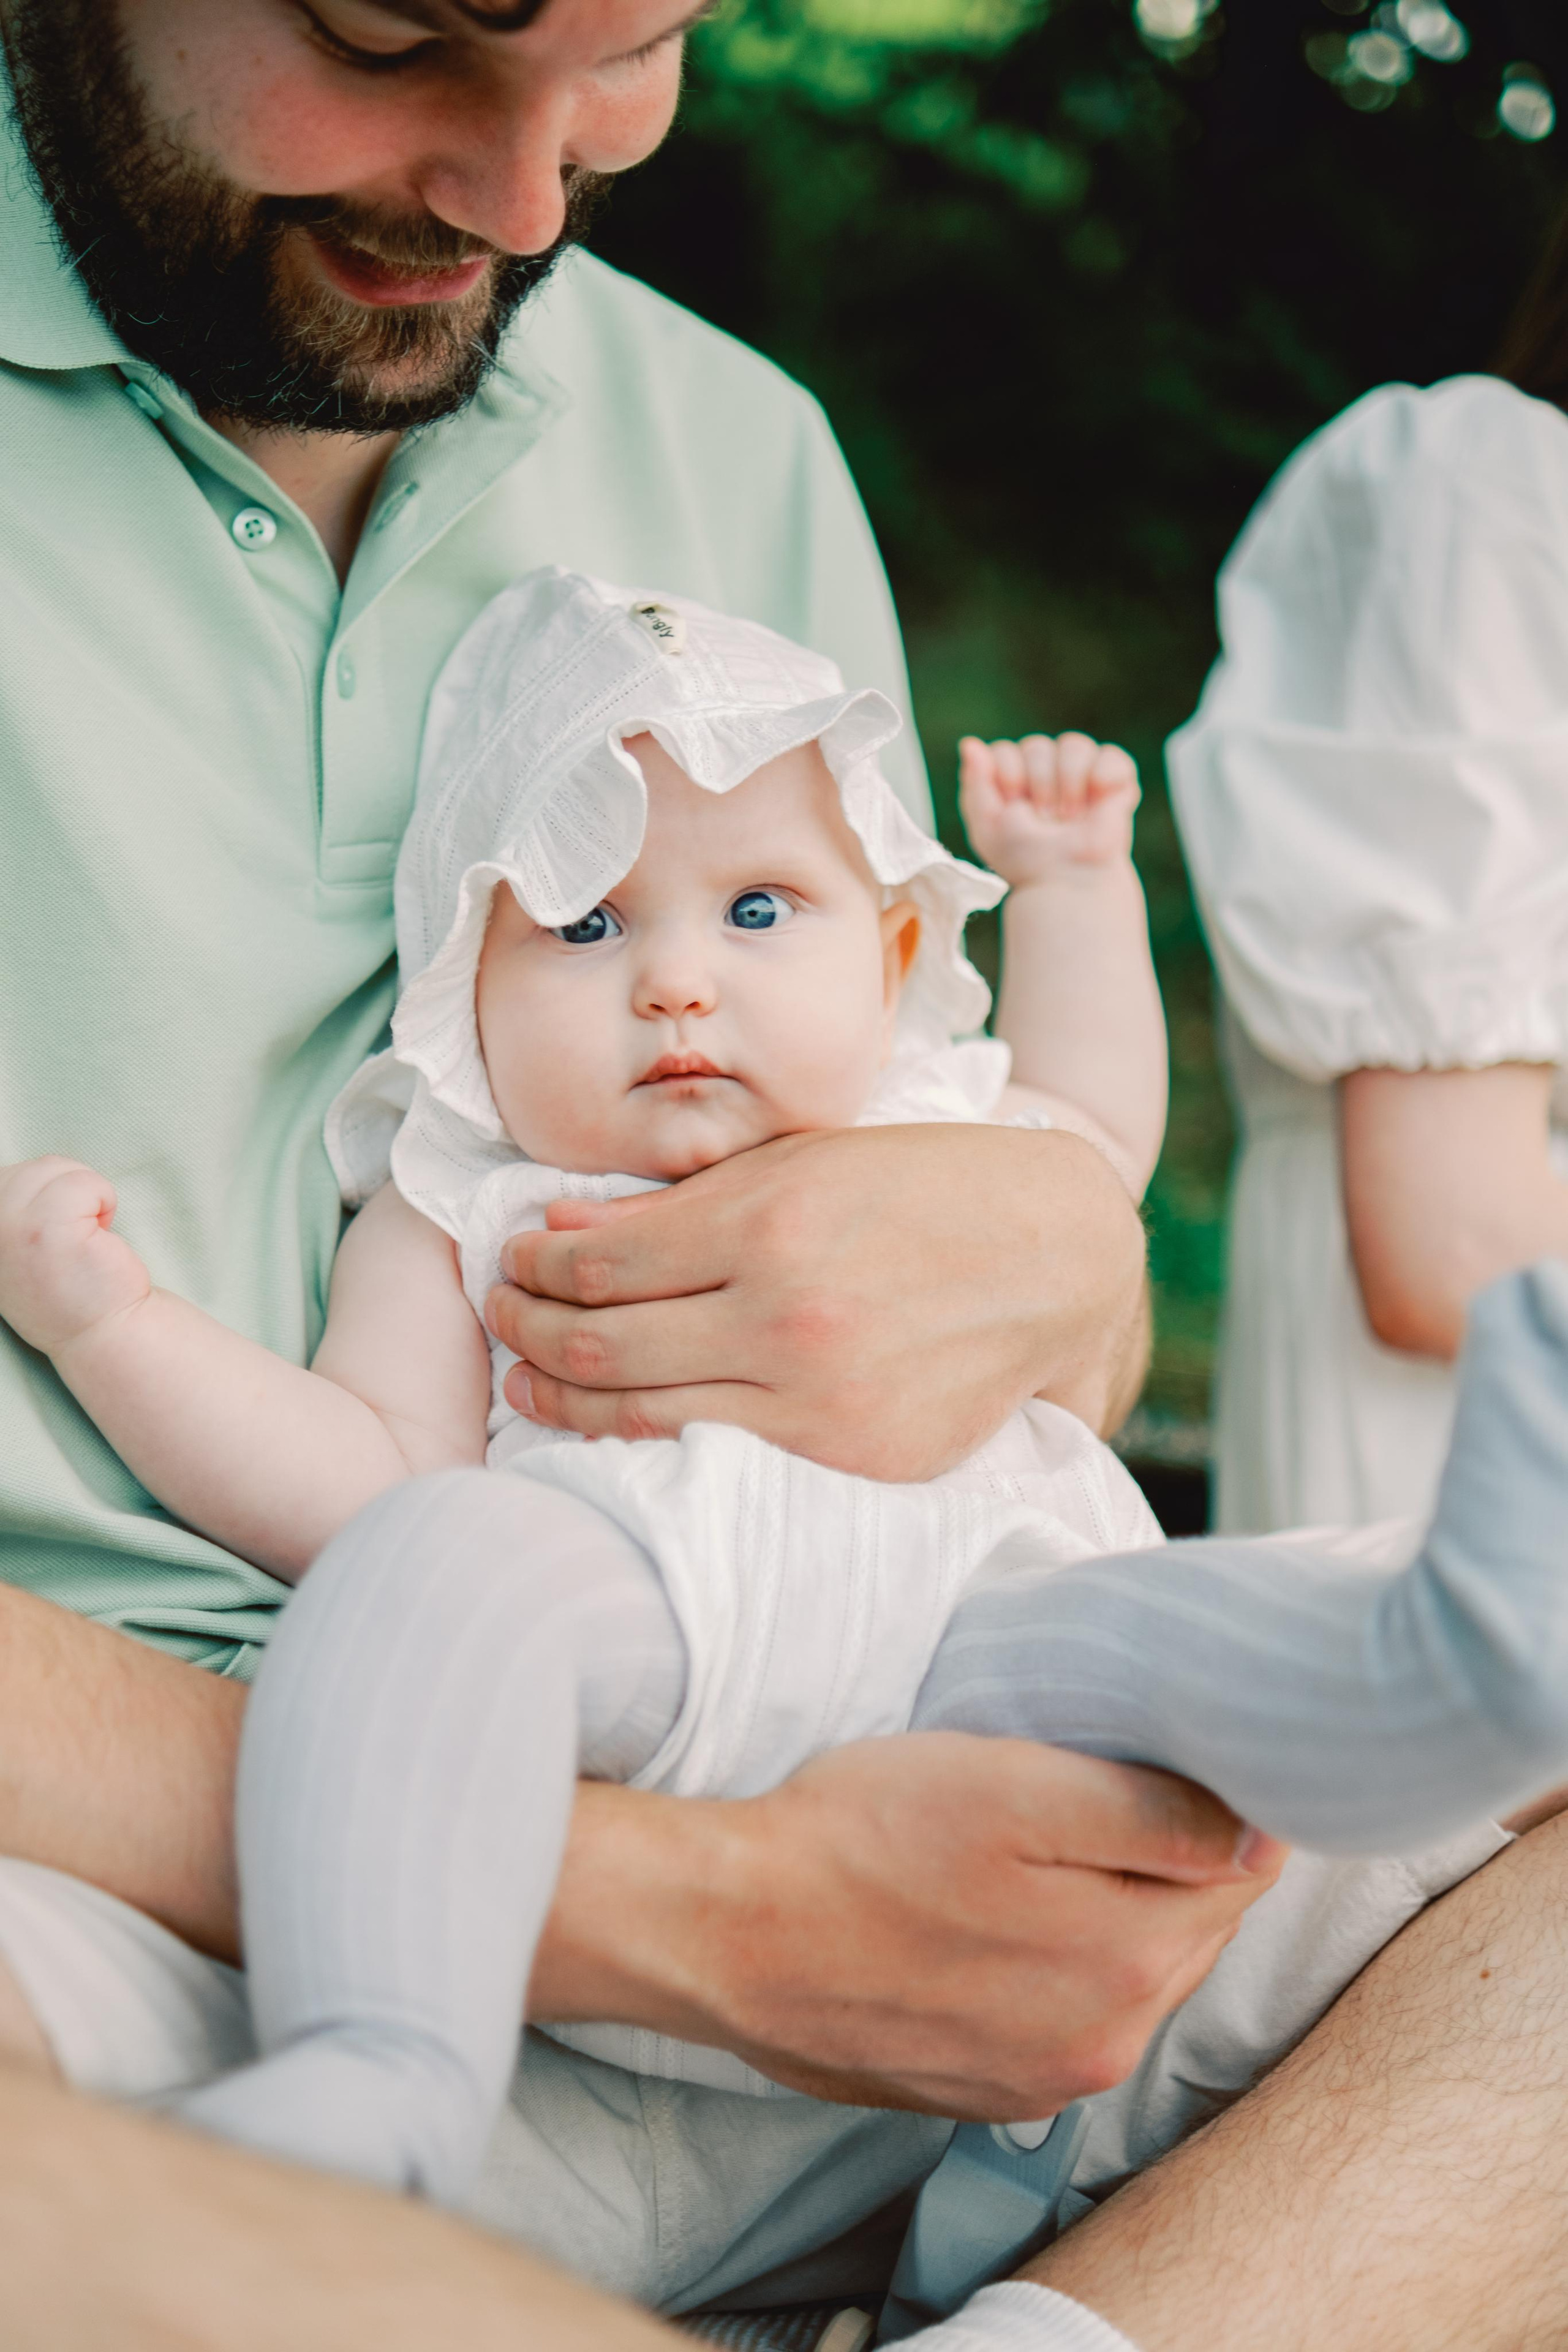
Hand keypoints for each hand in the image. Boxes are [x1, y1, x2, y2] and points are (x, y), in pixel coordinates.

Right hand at [0, 1157, 149, 1358]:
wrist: (103, 1332)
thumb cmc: (69, 1287)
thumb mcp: (17, 1247)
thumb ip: (9, 1213)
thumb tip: (17, 1173)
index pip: (6, 1177)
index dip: (44, 1194)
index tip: (57, 1234)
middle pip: (32, 1168)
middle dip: (68, 1190)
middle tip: (78, 1235)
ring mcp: (9, 1229)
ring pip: (57, 1169)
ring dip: (88, 1195)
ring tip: (87, 1237)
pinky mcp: (47, 1230)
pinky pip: (84, 1183)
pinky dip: (104, 1199)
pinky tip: (101, 1238)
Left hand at [488, 1122, 1147, 1474]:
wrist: (1056, 1257)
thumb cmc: (921, 1189)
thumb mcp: (799, 1163)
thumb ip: (677, 1204)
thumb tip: (556, 1230)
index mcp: (769, 1227)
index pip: (598, 1266)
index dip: (532, 1267)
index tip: (510, 1259)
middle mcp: (787, 1321)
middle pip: (600, 1346)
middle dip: (525, 1330)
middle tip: (500, 1316)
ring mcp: (820, 1403)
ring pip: (642, 1416)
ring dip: (562, 1395)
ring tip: (527, 1377)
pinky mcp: (854, 1459)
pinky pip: (719, 1456)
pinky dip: (648, 1437)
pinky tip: (615, 1417)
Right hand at [535, 1734, 1285, 2116]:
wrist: (730, 1928)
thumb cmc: (862, 1838)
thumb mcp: (1016, 1788)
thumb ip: (1154, 1816)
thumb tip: (1263, 1836)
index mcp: (1130, 1964)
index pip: (1236, 1872)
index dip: (1206, 1804)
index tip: (1150, 1762)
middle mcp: (1101, 2045)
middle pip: (1185, 1931)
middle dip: (1156, 1863)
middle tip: (1074, 1792)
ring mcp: (1037, 2080)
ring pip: (1121, 1977)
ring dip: (1097, 1915)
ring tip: (1020, 1852)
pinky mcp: (979, 2090)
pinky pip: (1055, 2019)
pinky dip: (1042, 1967)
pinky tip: (984, 1918)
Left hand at [960, 732, 1139, 884]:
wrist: (1069, 881)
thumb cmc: (1027, 859)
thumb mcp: (988, 827)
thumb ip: (975, 784)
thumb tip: (969, 743)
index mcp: (1012, 777)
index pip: (1004, 751)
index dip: (1008, 777)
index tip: (1014, 809)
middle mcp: (1044, 769)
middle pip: (1037, 746)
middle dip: (1039, 786)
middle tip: (1045, 821)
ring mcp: (1080, 771)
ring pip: (1073, 745)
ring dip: (1069, 782)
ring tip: (1070, 817)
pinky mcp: (1114, 779)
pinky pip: (1110, 755)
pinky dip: (1104, 775)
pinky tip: (1098, 800)